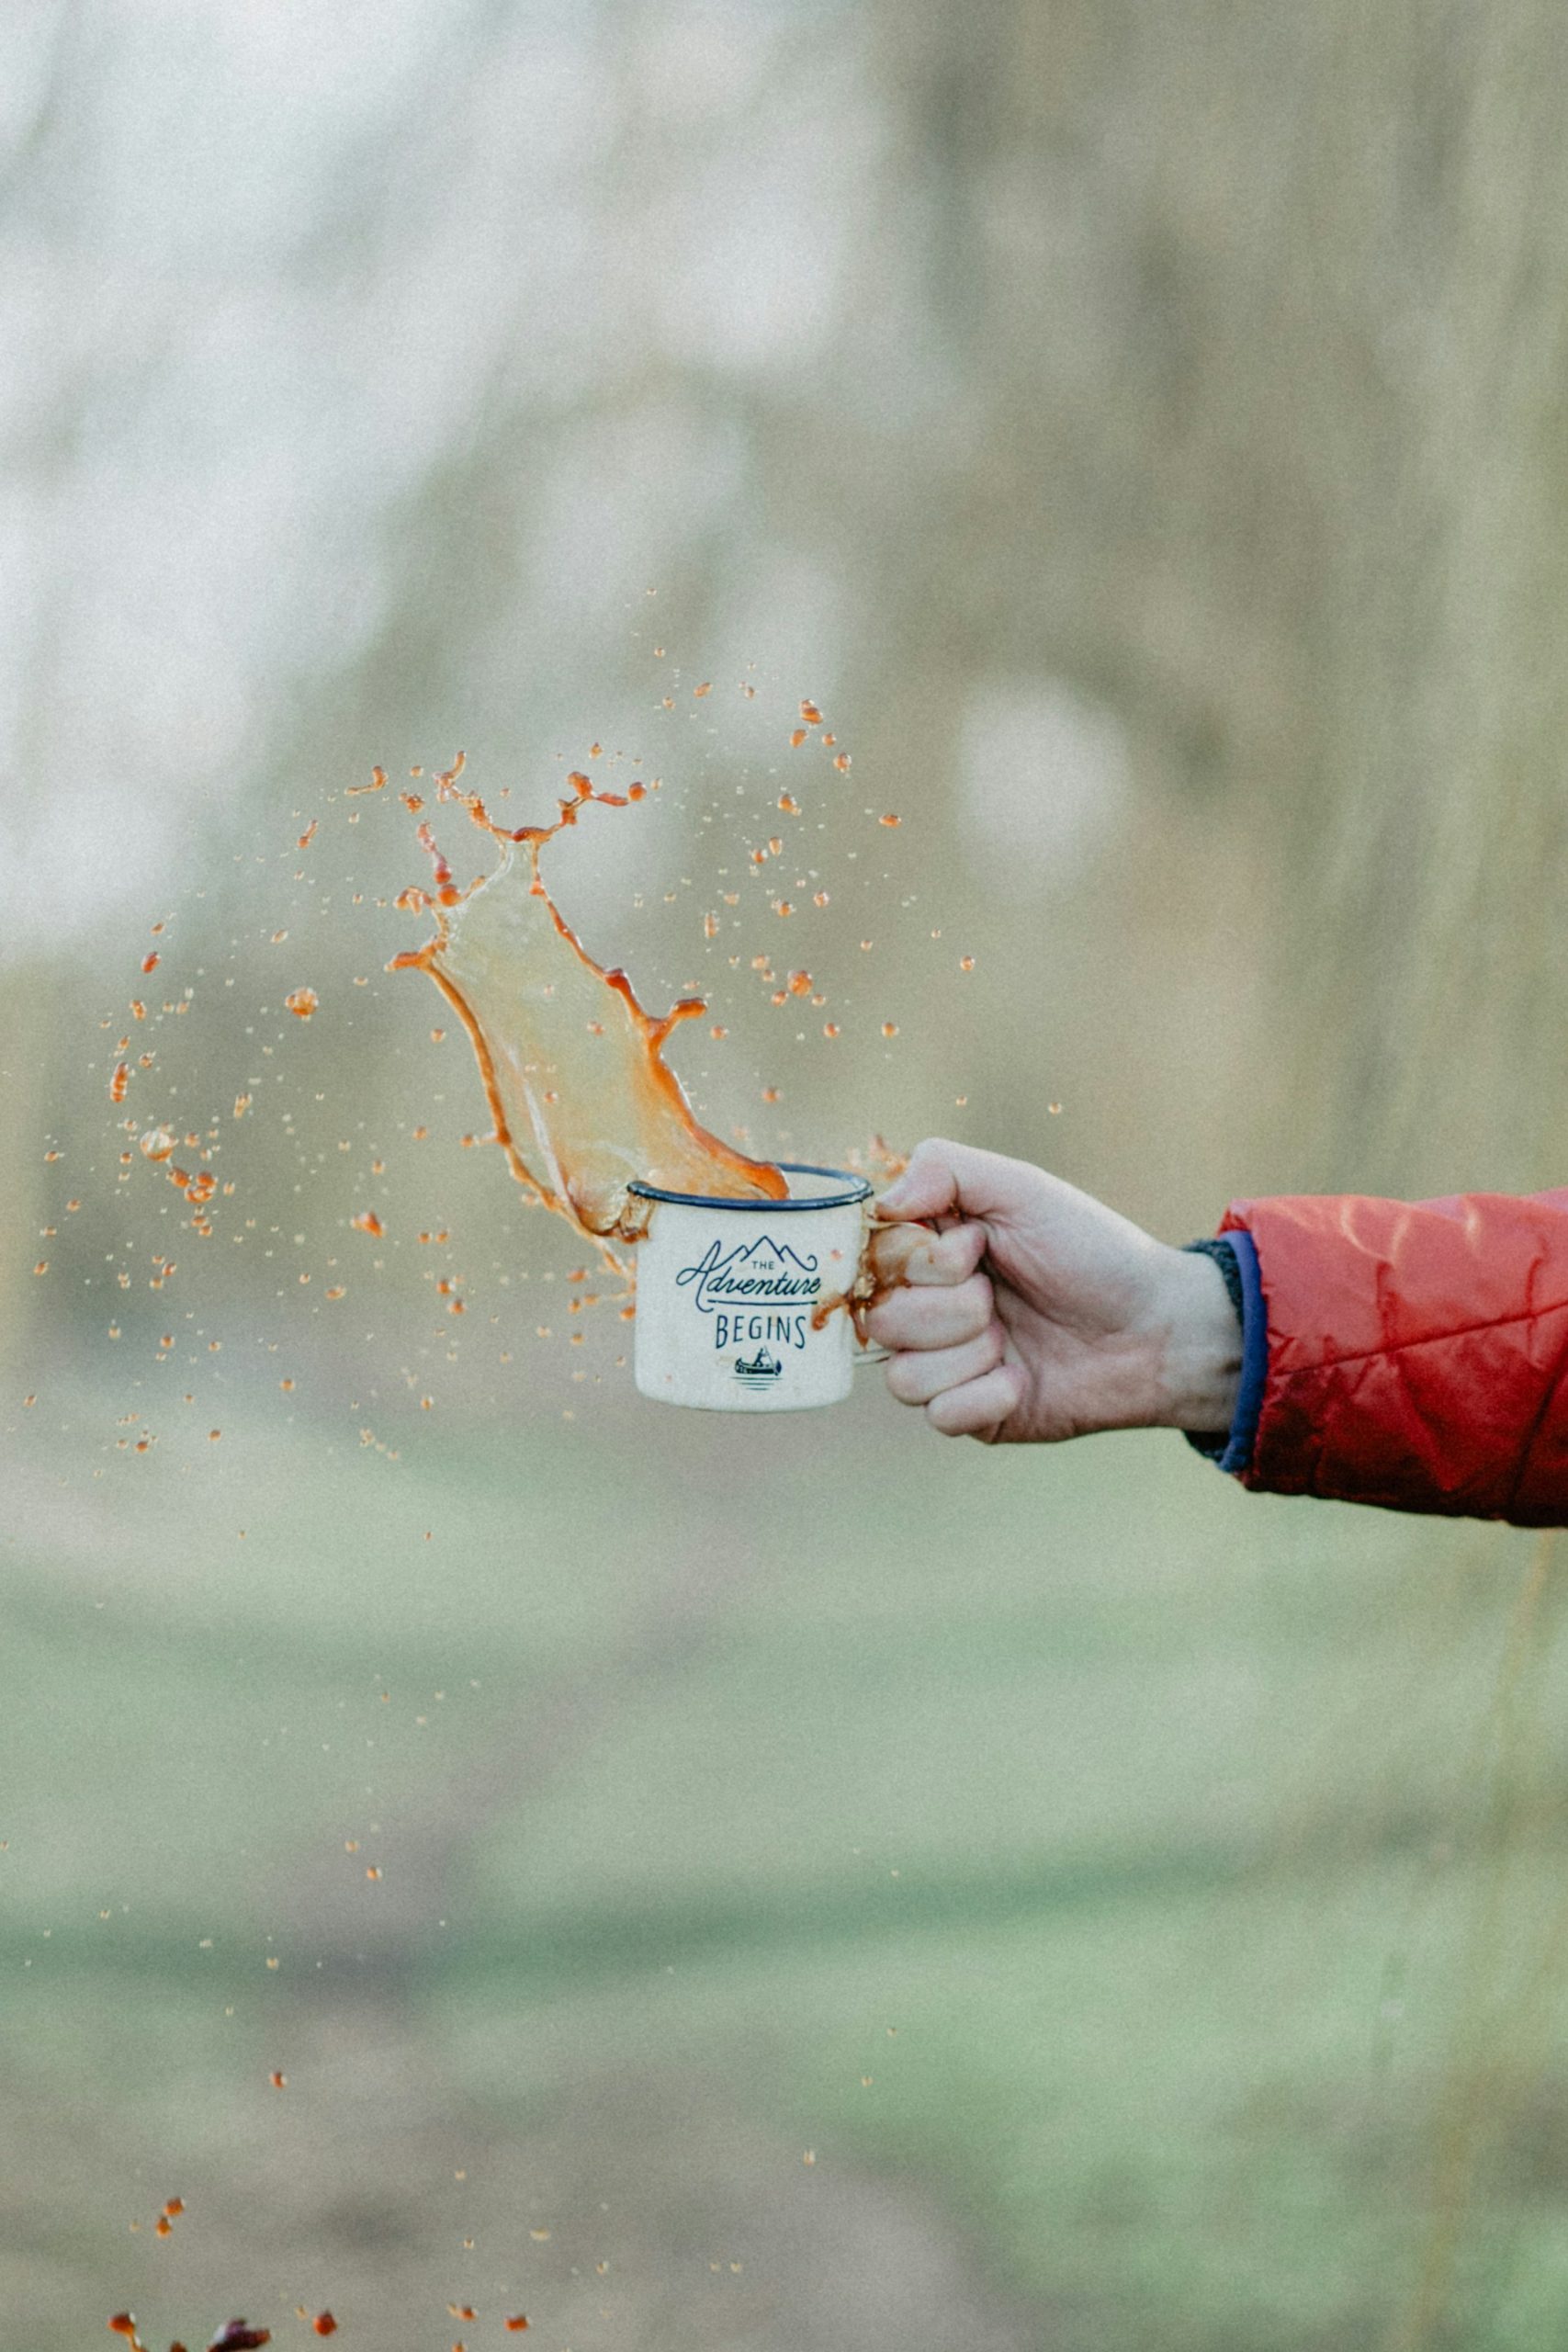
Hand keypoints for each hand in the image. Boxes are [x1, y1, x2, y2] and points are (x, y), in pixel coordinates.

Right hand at [865, 1138, 1241, 1443]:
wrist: (1156, 1328)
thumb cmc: (1092, 1251)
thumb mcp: (1022, 1187)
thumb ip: (943, 1168)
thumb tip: (881, 1201)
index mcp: (930, 1251)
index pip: (870, 1260)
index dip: (916, 1260)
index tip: (973, 1247)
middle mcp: (928, 1308)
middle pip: (881, 1321)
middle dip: (952, 1307)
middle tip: (1000, 1294)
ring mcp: (946, 1365)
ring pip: (902, 1377)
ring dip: (969, 1353)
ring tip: (1013, 1339)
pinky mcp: (971, 1414)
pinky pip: (939, 1416)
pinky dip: (987, 1396)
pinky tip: (1023, 1379)